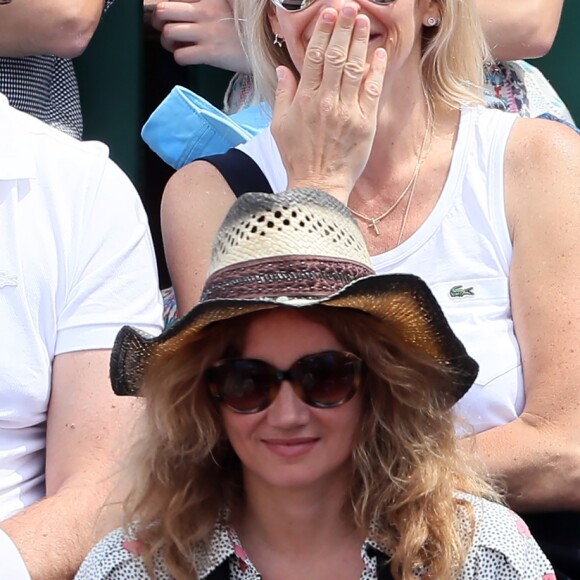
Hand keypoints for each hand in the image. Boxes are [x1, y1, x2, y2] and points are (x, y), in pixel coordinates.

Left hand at [152, 0, 248, 71]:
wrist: (270, 47)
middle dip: (158, 22)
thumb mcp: (229, 7)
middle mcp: (205, 12)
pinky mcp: (210, 53)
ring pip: (168, 33)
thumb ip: (207, 6)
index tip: (166, 15)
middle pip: (163, 11)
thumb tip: (189, 9)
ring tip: (176, 45)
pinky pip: (181, 56)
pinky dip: (179, 58)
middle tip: (164, 29)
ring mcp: (207, 33)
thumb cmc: (248, 31)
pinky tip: (188, 58)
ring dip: (167, 42)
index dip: (165, 7)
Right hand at [272, 5, 386, 204]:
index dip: (324, 33)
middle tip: (348, 8)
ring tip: (363, 20)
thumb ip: (283, 95)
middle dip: (343, 29)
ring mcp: (347, 111)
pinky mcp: (365, 123)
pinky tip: (379, 53)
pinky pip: (371, 90)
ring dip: (360, 42)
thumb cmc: (298, 157)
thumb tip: (285, 70)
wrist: (318, 185)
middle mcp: (326, 102)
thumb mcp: (279, 126)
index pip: (316, 58)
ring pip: (355, 69)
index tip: (329, 14)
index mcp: (305, 100)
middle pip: (337, 57)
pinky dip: (376, 70)